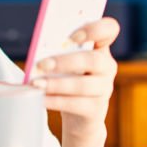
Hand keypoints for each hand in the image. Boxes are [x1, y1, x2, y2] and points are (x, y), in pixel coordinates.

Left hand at [30, 17, 118, 141]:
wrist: (79, 118)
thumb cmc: (68, 81)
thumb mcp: (66, 63)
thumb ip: (58, 52)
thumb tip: (38, 52)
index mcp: (100, 48)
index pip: (109, 29)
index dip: (94, 30)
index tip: (71, 37)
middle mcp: (107, 67)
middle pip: (93, 60)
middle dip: (66, 62)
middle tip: (41, 64)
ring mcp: (105, 89)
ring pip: (83, 85)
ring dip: (57, 84)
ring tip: (36, 84)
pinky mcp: (96, 109)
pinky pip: (75, 104)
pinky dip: (55, 101)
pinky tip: (41, 98)